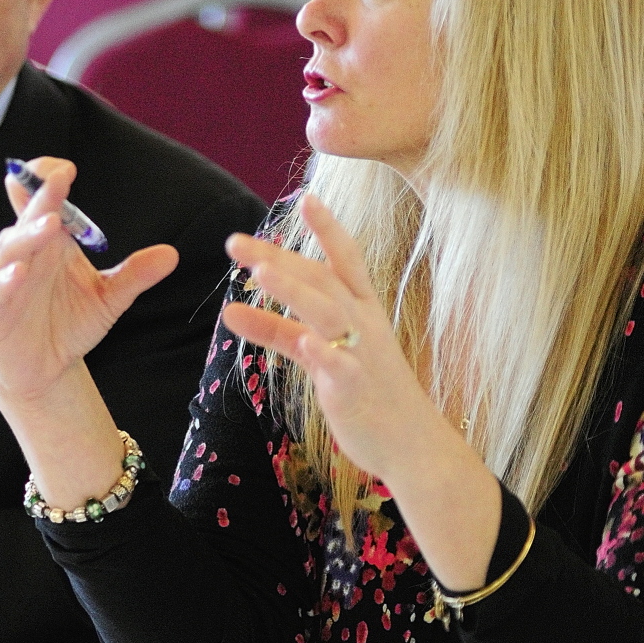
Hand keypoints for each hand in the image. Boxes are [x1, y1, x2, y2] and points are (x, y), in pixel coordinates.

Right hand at [0, 157, 177, 408]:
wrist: (47, 370)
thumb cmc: (70, 324)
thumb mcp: (109, 298)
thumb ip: (135, 275)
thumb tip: (172, 254)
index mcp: (51, 243)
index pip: (43, 201)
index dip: (47, 181)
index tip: (66, 169)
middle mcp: (27, 255)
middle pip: (29, 218)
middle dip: (42, 196)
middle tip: (58, 178)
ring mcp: (7, 281)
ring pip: (11, 249)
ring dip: (29, 233)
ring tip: (51, 222)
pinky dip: (5, 280)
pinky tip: (20, 272)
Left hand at [223, 192, 428, 480]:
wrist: (412, 444)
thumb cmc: (366, 390)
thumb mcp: (319, 352)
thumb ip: (277, 331)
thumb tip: (231, 311)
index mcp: (361, 310)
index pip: (344, 259)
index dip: (327, 228)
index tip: (305, 198)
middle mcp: (363, 324)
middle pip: (320, 279)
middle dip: (278, 256)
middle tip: (233, 241)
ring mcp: (361, 355)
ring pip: (327, 313)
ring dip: (294, 290)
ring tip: (259, 273)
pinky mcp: (355, 390)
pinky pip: (339, 366)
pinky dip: (321, 352)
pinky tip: (304, 341)